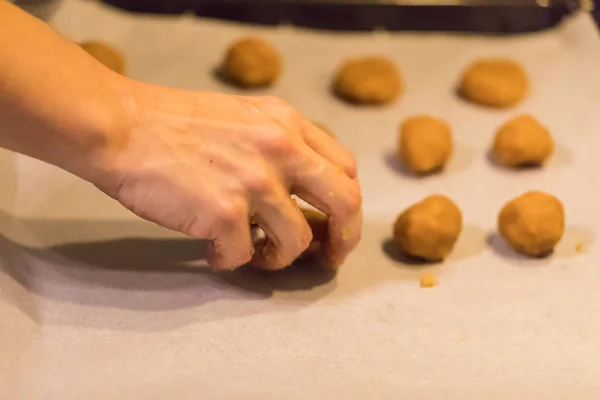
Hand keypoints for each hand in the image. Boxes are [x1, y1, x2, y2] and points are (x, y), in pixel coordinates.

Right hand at [91, 81, 362, 270]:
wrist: (121, 126)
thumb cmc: (173, 123)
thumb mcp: (243, 117)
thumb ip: (278, 145)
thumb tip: (299, 192)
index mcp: (288, 124)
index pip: (344, 168)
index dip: (345, 204)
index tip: (333, 224)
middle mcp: (281, 150)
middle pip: (345, 203)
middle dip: (344, 239)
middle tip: (328, 258)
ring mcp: (254, 182)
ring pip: (296, 241)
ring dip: (277, 258)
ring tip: (254, 255)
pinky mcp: (225, 213)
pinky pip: (244, 255)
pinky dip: (230, 261)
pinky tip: (212, 252)